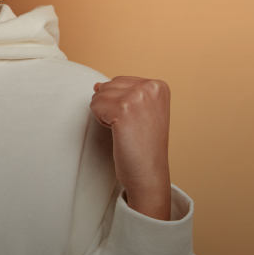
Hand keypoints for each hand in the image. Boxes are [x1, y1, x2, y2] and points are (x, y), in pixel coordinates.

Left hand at [90, 76, 171, 219]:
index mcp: (159, 85)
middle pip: (107, 86)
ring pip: (98, 95)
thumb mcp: (140, 111)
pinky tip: (118, 133)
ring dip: (105, 115)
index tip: (137, 121)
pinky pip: (94, 105)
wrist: (148, 173)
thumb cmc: (143, 145)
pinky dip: (101, 121)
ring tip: (125, 130)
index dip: (121, 103)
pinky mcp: (123, 109)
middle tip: (130, 127)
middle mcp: (151, 87)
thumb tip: (97, 84)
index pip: (119, 81)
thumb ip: (122, 93)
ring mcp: (137, 96)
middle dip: (111, 107)